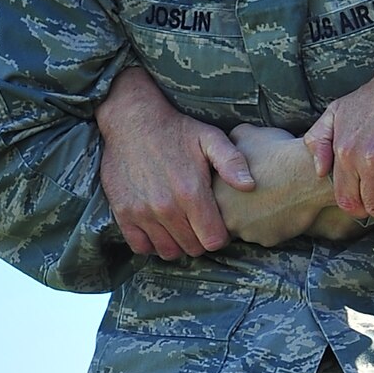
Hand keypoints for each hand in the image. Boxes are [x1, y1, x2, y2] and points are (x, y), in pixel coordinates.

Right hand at [96, 65, 253, 260]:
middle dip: (200, 240)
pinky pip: (141, 246)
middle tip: (199, 223)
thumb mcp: (210, 138)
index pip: (213, 240)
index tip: (217, 224)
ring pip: (168, 252)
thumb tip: (250, 186)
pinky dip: (151, 243)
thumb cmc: (176, 130)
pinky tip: (159, 228)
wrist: (132, 120)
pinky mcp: (123, 213)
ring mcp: (142, 212)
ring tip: (180, 226)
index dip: (219, 236)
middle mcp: (166, 207)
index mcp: (191, 192)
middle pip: (192, 249)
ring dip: (177, 244)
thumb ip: (232, 162)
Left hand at [215, 126, 361, 246]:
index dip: (228, 187)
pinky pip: (267, 233)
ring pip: (247, 226)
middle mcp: (225, 217)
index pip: (213, 195)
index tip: (240, 180)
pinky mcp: (267, 240)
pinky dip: (274, 223)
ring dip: (256, 216)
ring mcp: (246, 231)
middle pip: (227, 214)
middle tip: (256, 191)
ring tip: (273, 196)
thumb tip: (225, 147)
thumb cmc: (277, 152)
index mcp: (215, 192)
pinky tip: (284, 206)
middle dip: (238, 205)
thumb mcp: (245, 135)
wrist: (307, 174)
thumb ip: (228, 146)